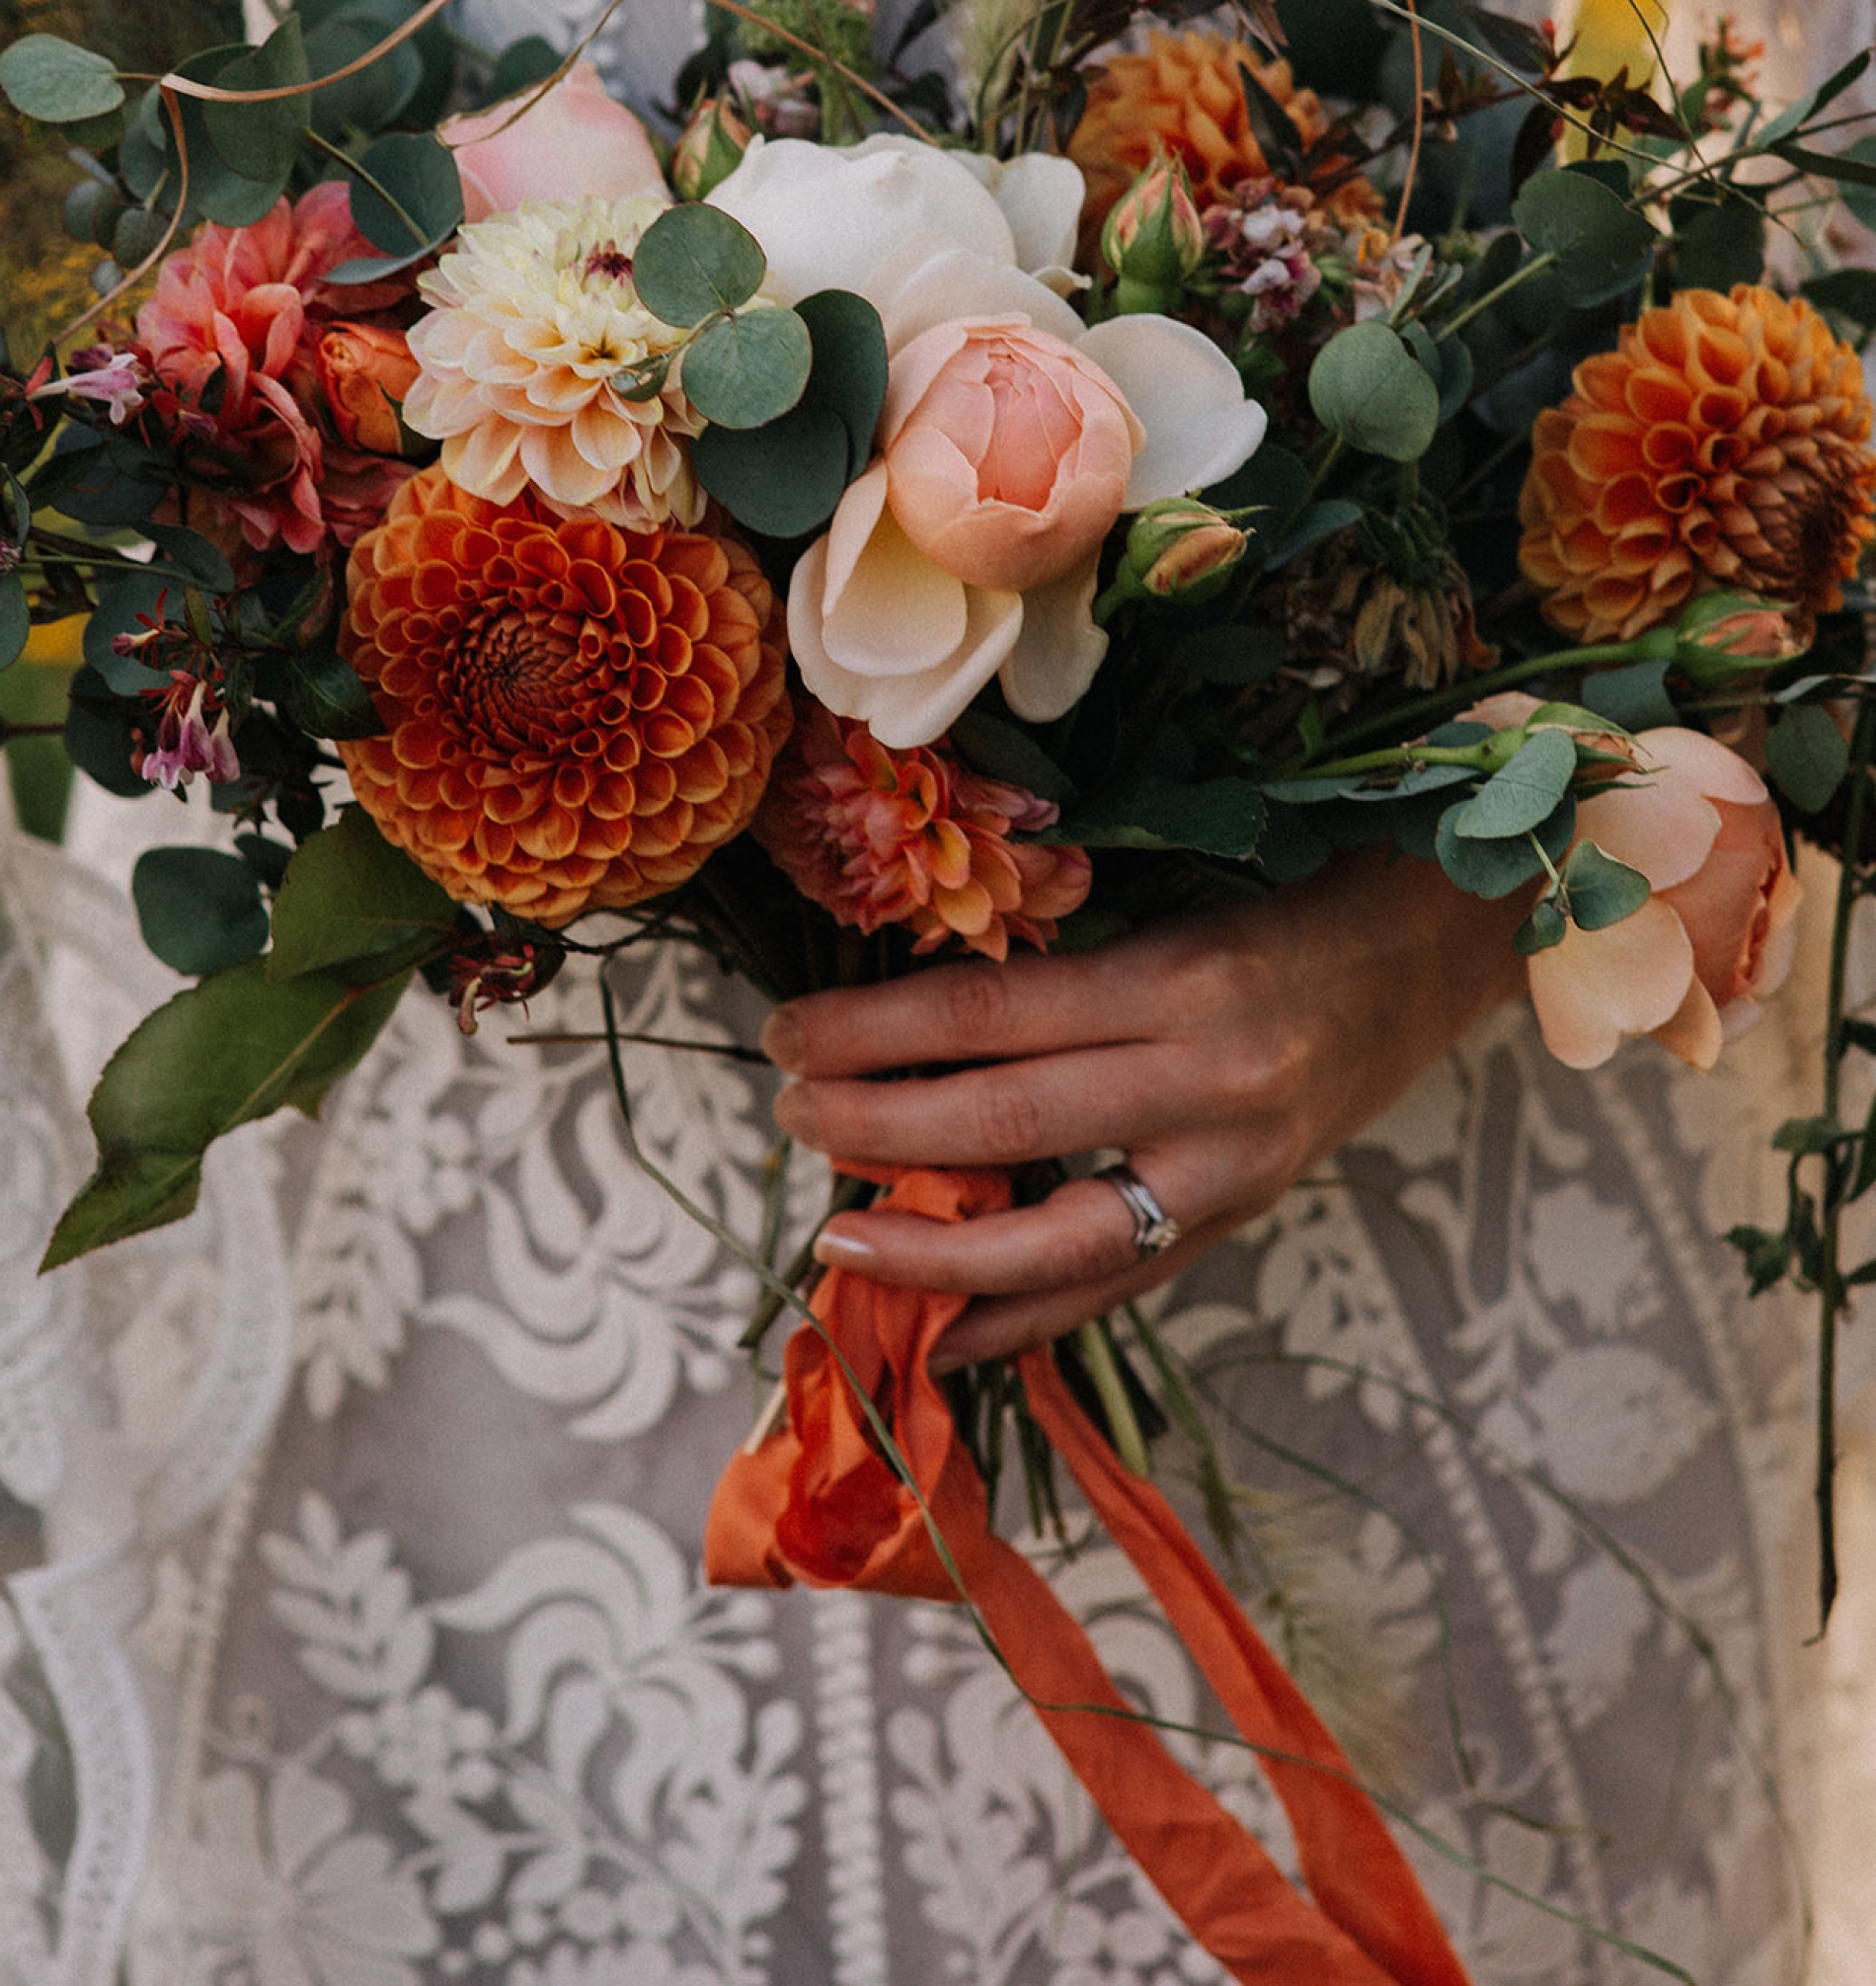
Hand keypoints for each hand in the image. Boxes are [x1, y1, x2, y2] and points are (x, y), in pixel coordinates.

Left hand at [763, 849, 1526, 1365]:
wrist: (1444, 946)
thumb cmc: (1293, 898)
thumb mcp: (1177, 900)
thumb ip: (1062, 960)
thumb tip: (908, 1012)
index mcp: (1182, 978)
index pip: (989, 1017)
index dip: (872, 1032)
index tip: (786, 1035)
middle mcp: (1212, 1081)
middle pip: (1006, 1126)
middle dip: (875, 1132)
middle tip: (787, 1118)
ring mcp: (1236, 1168)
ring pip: (1059, 1238)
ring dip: (933, 1252)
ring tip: (837, 1242)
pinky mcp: (1248, 1216)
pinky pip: (1120, 1283)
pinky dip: (1027, 1317)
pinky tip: (947, 1332)